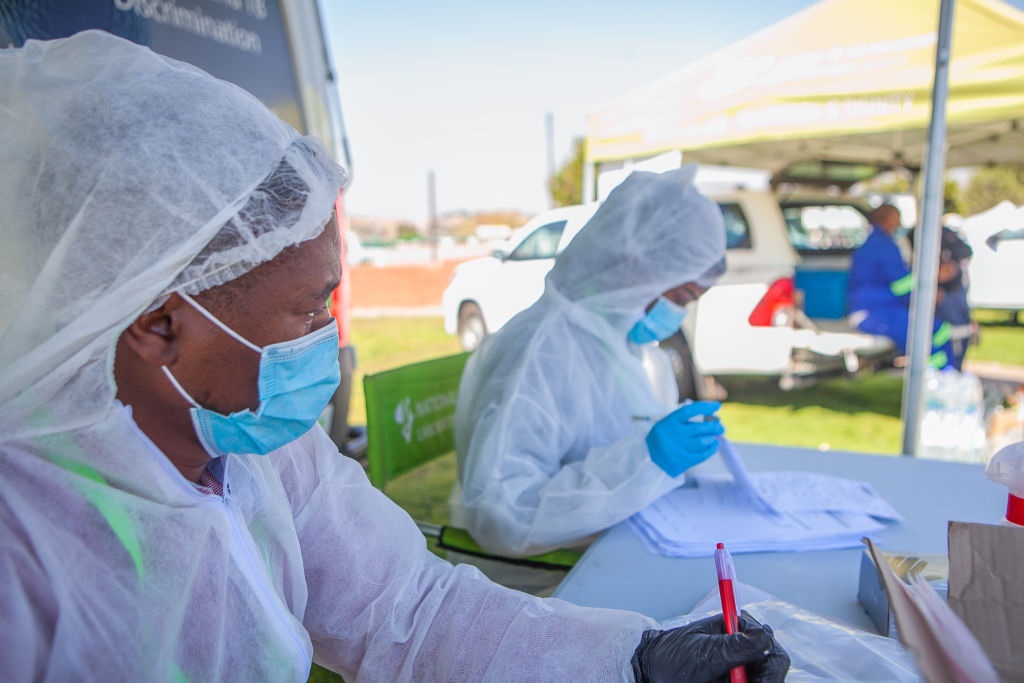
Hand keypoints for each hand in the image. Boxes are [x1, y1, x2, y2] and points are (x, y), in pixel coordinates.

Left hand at [631, 611, 790, 682]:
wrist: (654, 674)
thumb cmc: (673, 656)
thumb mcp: (701, 652)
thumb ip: (733, 646)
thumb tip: (765, 635)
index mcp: (741, 629)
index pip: (772, 650)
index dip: (772, 672)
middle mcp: (748, 650)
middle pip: (773, 672)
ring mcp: (744, 670)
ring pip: (763, 681)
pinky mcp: (737, 682)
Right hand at [646, 401, 724, 476]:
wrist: (649, 458)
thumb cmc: (663, 437)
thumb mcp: (667, 423)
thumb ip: (684, 419)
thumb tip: (710, 414)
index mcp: (670, 421)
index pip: (691, 410)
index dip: (705, 407)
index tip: (718, 406)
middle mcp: (676, 434)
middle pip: (701, 427)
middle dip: (715, 426)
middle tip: (720, 426)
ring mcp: (680, 448)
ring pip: (704, 441)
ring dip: (712, 437)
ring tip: (714, 436)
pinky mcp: (684, 460)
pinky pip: (704, 454)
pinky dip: (712, 448)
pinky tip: (715, 444)